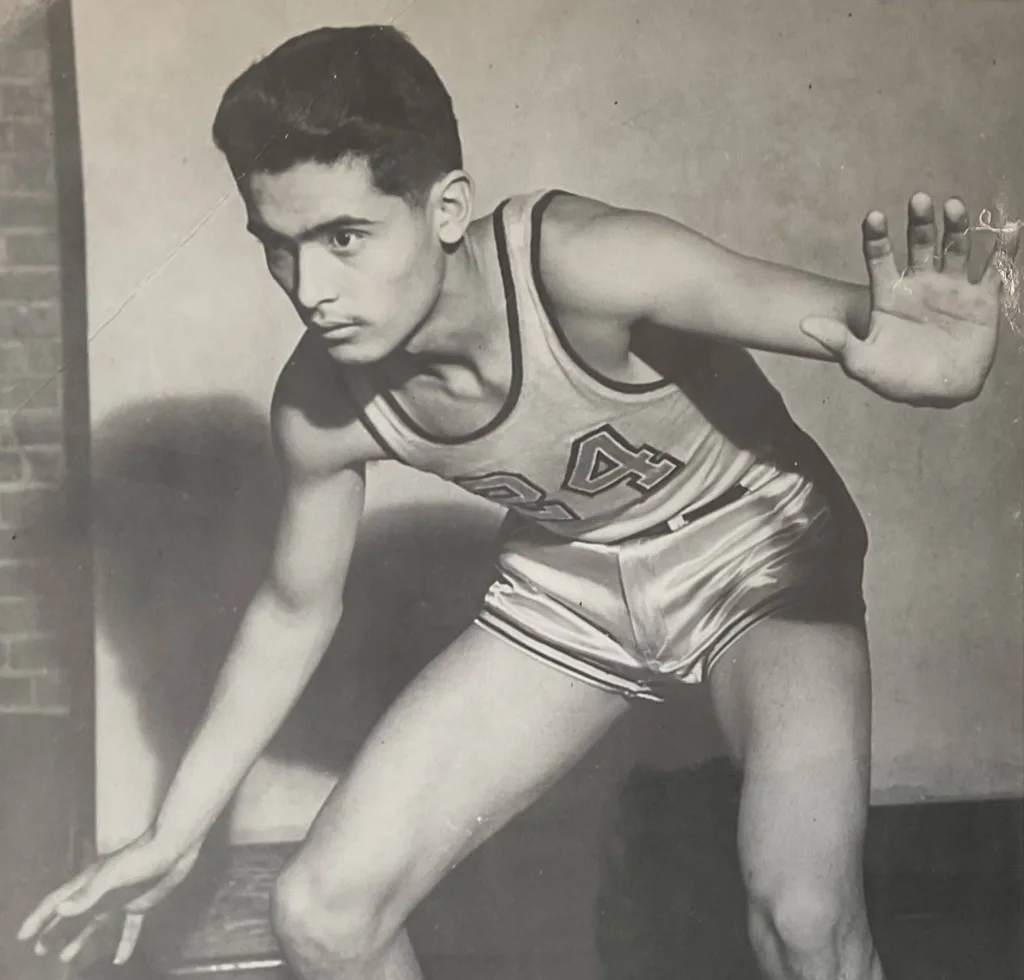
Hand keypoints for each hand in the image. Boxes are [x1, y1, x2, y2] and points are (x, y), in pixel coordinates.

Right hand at [17, 827, 201, 967]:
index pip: (57, 901)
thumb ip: (88, 894)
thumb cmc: (142, 856)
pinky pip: (130, 928)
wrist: (175, 846)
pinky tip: (120, 960)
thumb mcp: (112, 875)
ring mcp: (121, 898)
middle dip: (54, 931)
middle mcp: (102, 892)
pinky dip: (124, 943)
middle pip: (73, 915)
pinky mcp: (141, 903)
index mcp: (90, 882)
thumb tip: (60, 910)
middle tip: (40, 949)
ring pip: (96, 924)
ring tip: (65, 956)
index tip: (22, 935)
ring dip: (80, 939)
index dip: (39, 917)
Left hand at [801, 193, 1020, 404]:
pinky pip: (996, 270)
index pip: (879, 256)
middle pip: (919, 244)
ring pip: (955, 248)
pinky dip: (1005, 250)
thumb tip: (803, 325)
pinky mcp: (982, 299)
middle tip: (918, 200)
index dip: (876, 236)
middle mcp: (920, 283)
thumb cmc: (895, 377)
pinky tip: (1013, 228)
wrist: (937, 392)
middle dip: (919, 222)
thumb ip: (837, 341)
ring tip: (953, 207)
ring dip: (956, 227)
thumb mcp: (861, 362)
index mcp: (889, 293)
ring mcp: (952, 288)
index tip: (873, 217)